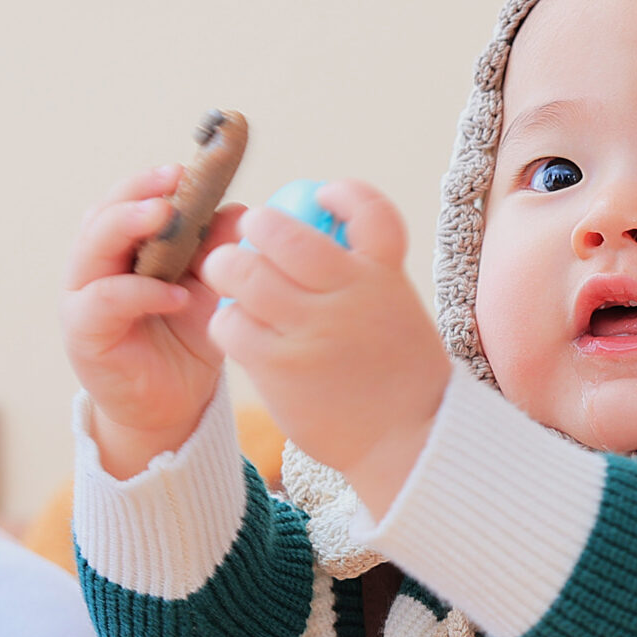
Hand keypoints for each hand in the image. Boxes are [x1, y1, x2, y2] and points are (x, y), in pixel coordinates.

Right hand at [63, 166, 245, 478]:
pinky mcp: (85, 332)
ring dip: (128, 225)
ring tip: (166, 216)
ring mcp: (84, 296)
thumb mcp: (209, 290)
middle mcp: (97, 264)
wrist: (174, 403)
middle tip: (173, 181)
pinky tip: (176, 294)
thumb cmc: (185, 338)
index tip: (187, 167)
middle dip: (137, 192)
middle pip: (103, 213)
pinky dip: (141, 292)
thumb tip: (243, 212)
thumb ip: (218, 253)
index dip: (153, 181)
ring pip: (93, 247)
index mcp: (124, 247)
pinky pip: (107, 300)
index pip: (128, 200)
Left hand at [200, 181, 449, 514]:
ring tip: (228, 275)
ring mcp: (311, 330)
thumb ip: (364, 277)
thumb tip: (318, 239)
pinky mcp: (279, 366)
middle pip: (282, 233)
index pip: (367, 210)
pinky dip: (227, 321)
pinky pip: (230, 324)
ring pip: (242, 273)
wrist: (409, 442)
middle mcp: (348, 295)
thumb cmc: (402, 376)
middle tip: (251, 236)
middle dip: (258, 227)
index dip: (341, 194)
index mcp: (385, 276)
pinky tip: (238, 329)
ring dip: (227, 268)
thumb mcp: (400, 312)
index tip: (322, 196)